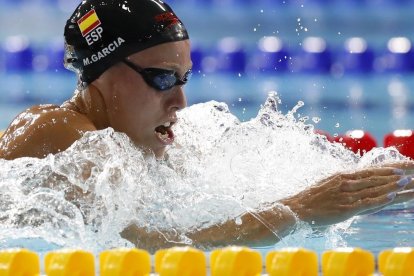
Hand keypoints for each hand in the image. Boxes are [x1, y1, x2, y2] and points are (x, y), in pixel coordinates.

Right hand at [280, 165, 413, 225]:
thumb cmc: (311, 199)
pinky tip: (393, 196)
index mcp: (343, 175)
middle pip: (378, 177)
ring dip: (395, 186)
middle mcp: (346, 182)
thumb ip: (345, 183)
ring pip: (375, 189)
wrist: (296, 209)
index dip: (391, 167)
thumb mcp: (329, 185)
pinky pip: (366, 203)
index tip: (407, 165)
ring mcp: (346, 195)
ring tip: (411, 182)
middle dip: (399, 174)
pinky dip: (381, 199)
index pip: (372, 169)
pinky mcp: (345, 209)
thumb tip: (360, 183)